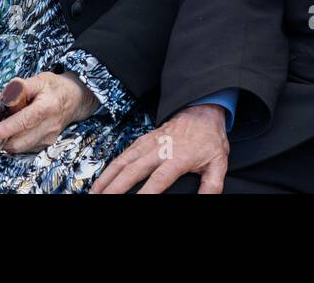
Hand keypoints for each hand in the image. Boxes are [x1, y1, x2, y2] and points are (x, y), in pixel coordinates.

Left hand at [0, 72, 98, 153]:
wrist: (75, 99)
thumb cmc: (55, 88)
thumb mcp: (39, 79)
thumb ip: (20, 87)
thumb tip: (5, 96)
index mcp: (48, 107)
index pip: (25, 121)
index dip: (6, 129)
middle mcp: (50, 125)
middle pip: (21, 141)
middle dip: (2, 138)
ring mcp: (49, 137)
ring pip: (21, 147)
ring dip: (8, 140)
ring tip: (9, 124)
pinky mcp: (46, 144)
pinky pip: (25, 148)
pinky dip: (16, 141)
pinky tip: (18, 129)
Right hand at [90, 104, 229, 193]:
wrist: (202, 110)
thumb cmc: (209, 138)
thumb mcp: (218, 162)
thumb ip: (212, 185)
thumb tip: (206, 201)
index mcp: (179, 157)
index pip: (159, 179)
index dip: (146, 193)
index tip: (135, 203)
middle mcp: (160, 149)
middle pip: (134, 170)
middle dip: (116, 187)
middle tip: (103, 199)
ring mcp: (149, 143)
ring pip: (123, 161)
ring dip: (107, 178)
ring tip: (94, 193)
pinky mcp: (143, 140)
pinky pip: (123, 154)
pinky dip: (110, 167)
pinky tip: (102, 180)